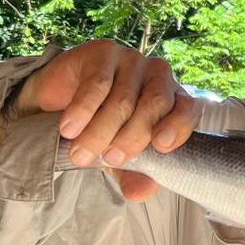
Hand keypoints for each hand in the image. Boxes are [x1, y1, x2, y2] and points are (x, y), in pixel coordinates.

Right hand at [15, 40, 201, 201]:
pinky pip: (97, 84)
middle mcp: (158, 76)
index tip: (161, 147)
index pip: (187, 109)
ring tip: (80, 154)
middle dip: (132, 136)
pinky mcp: (103, 52)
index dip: (178, 127)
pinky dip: (82, 111)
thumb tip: (141, 193)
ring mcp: (132, 60)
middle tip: (109, 159)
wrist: (58, 103)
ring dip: (100, 131)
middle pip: (155, 105)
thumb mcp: (118, 156)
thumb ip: (133, 173)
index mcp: (173, 99)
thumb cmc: (101, 128)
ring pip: (122, 99)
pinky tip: (69, 129)